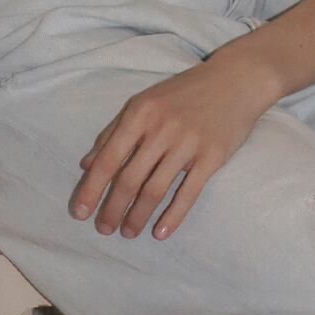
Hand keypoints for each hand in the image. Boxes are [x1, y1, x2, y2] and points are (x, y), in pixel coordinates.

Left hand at [70, 57, 274, 241]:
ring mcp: (188, 144)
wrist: (235, 81)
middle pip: (129, 179)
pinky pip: (188, 193)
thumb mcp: (145, 103)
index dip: (91, 188)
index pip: (108, 159)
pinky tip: (160, 233)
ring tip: (128, 233)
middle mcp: (161, 129)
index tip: (79, 213)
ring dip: (138, 216)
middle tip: (104, 230)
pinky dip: (172, 216)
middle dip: (113, 208)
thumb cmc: (184, 93)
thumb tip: (86, 165)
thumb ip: (114, 132)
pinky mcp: (212, 157)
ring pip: (155, 189)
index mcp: (140, 114)